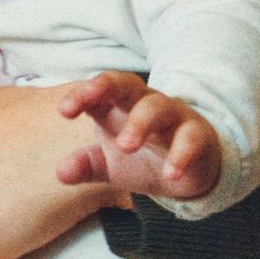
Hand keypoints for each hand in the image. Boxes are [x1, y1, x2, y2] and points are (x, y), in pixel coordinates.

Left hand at [55, 71, 221, 199]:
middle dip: (106, 88)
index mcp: (118, 104)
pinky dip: (180, 155)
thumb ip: (86, 165)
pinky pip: (190, 138)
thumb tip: (61, 173)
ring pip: (157, 107)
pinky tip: (170, 175)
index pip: (98, 90)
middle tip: (88, 108)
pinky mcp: (198, 135)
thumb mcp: (109, 165)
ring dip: (140, 123)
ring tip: (126, 146)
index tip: (64, 111)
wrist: (189, 173)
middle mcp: (144, 103)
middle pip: (126, 83)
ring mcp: (173, 116)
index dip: (81, 95)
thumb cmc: (143, 157)